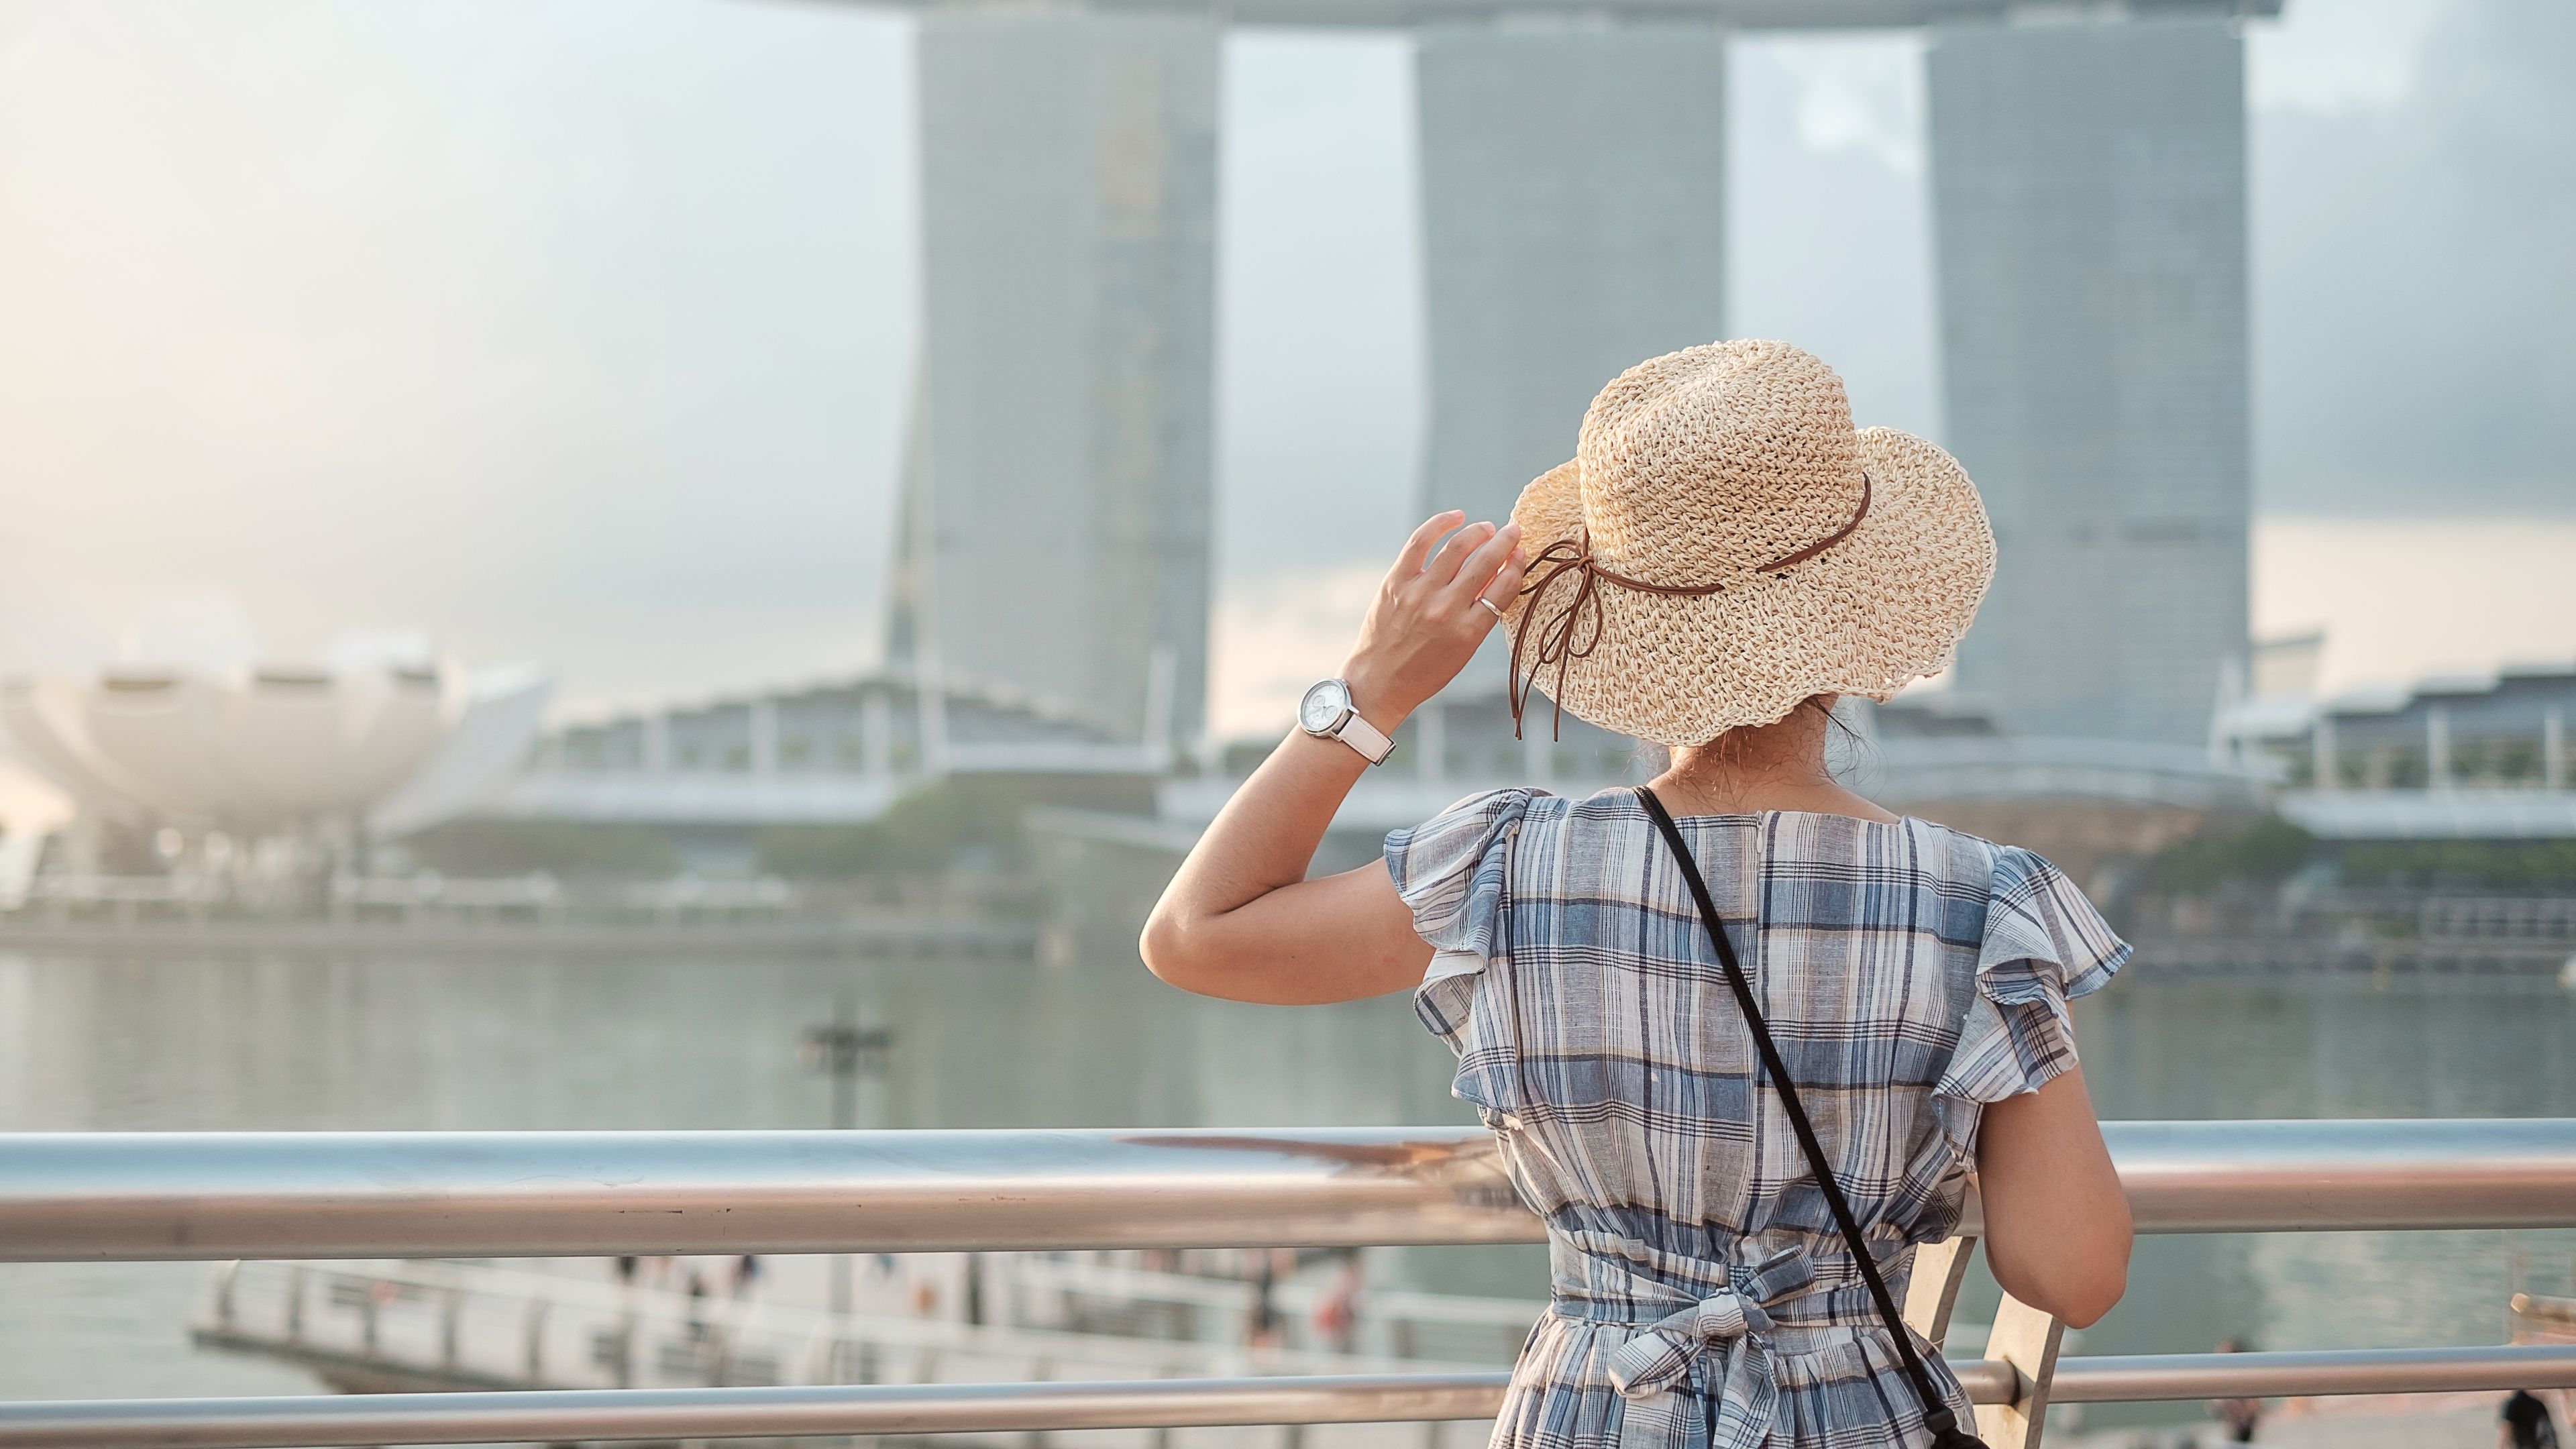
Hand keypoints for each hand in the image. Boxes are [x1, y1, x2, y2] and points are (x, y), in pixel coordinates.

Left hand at [1340, 511, 1526, 726]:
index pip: (1504, 588)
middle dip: (1505, 542)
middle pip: (1486, 563)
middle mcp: (1446, 610)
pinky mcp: (1396, 582)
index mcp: (1468, 632)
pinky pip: (1420, 542)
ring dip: (1479, 532)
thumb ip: (1482, 614)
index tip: (1521, 555)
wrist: (1379, 682)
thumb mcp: (1464, 651)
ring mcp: (1419, 593)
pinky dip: (1440, 524)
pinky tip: (1455, 517)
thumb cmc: (1425, 671)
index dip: (1517, 566)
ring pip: (1458, 547)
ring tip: (1488, 528)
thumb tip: (1499, 574)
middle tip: (1513, 532)